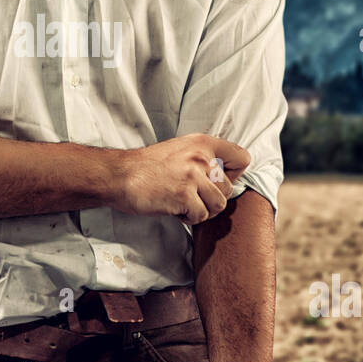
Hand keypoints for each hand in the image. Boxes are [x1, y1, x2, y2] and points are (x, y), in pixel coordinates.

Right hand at [114, 133, 248, 222]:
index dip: (234, 174)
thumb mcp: (180, 149)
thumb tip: (225, 177)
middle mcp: (201, 157)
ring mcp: (193, 176)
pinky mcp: (184, 195)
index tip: (217, 180)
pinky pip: (201, 216)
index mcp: (202, 143)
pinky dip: (189, 218)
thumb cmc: (148, 166)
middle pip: (229, 189)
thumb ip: (203, 158)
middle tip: (192, 197)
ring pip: (219, 205)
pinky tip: (174, 209)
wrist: (121, 175)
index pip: (241, 158)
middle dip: (212, 198)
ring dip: (202, 210)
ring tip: (184, 204)